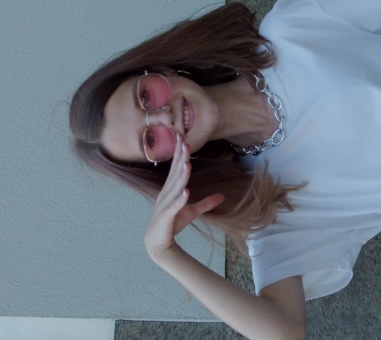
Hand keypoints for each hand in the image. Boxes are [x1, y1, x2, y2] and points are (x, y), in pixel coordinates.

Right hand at [144, 134, 224, 260]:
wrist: (158, 243)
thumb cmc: (172, 223)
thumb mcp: (192, 212)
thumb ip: (206, 203)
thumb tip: (223, 196)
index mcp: (171, 189)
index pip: (175, 167)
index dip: (178, 152)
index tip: (182, 136)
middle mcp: (166, 193)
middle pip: (175, 173)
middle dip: (180, 157)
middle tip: (184, 140)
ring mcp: (165, 204)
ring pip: (175, 187)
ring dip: (181, 176)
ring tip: (188, 163)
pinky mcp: (166, 217)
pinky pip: (174, 206)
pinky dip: (180, 199)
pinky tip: (186, 192)